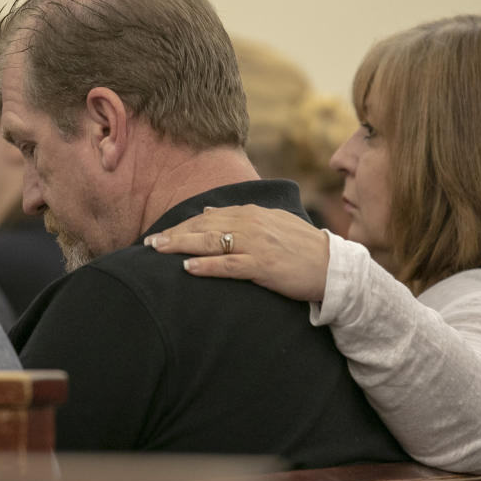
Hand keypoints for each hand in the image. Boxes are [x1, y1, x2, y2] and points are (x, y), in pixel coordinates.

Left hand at [145, 205, 329, 301]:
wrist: (332, 266)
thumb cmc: (299, 247)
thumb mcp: (270, 222)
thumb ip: (238, 216)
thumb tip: (207, 211)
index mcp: (250, 213)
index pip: (207, 217)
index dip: (181, 226)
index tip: (160, 233)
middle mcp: (250, 224)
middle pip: (203, 228)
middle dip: (173, 235)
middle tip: (148, 243)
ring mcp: (256, 244)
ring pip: (210, 242)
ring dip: (181, 246)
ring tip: (157, 251)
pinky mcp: (263, 266)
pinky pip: (229, 265)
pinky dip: (207, 266)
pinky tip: (187, 268)